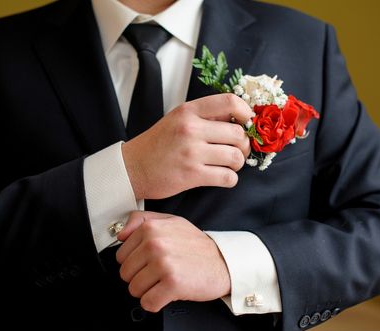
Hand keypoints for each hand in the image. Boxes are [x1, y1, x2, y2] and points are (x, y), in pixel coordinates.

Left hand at [115, 211, 230, 312]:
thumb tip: (120, 234)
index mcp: (151, 228)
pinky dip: (157, 303)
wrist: (223, 262)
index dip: (135, 262)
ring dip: (149, 291)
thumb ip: (142, 220)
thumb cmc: (196, 245)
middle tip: (159, 273)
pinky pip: (148, 302)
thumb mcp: (171, 221)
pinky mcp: (172, 283)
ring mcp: (163, 264)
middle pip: (125, 274)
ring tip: (165, 281)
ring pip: (134, 289)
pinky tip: (168, 292)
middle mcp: (155, 244)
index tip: (150, 261)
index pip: (120, 255)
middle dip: (140, 277)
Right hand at [122, 93, 252, 199]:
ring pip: (236, 157)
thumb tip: (240, 118)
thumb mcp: (177, 119)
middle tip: (238, 150)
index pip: (230, 101)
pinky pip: (227, 177)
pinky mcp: (192, 175)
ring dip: (238, 163)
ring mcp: (192, 153)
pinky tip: (223, 176)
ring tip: (229, 164)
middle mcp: (191, 129)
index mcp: (188, 111)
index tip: (246, 123)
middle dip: (244, 145)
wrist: (133, 167)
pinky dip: (231, 179)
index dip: (246, 112)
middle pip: (238, 133)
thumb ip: (205, 116)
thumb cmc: (158, 144)